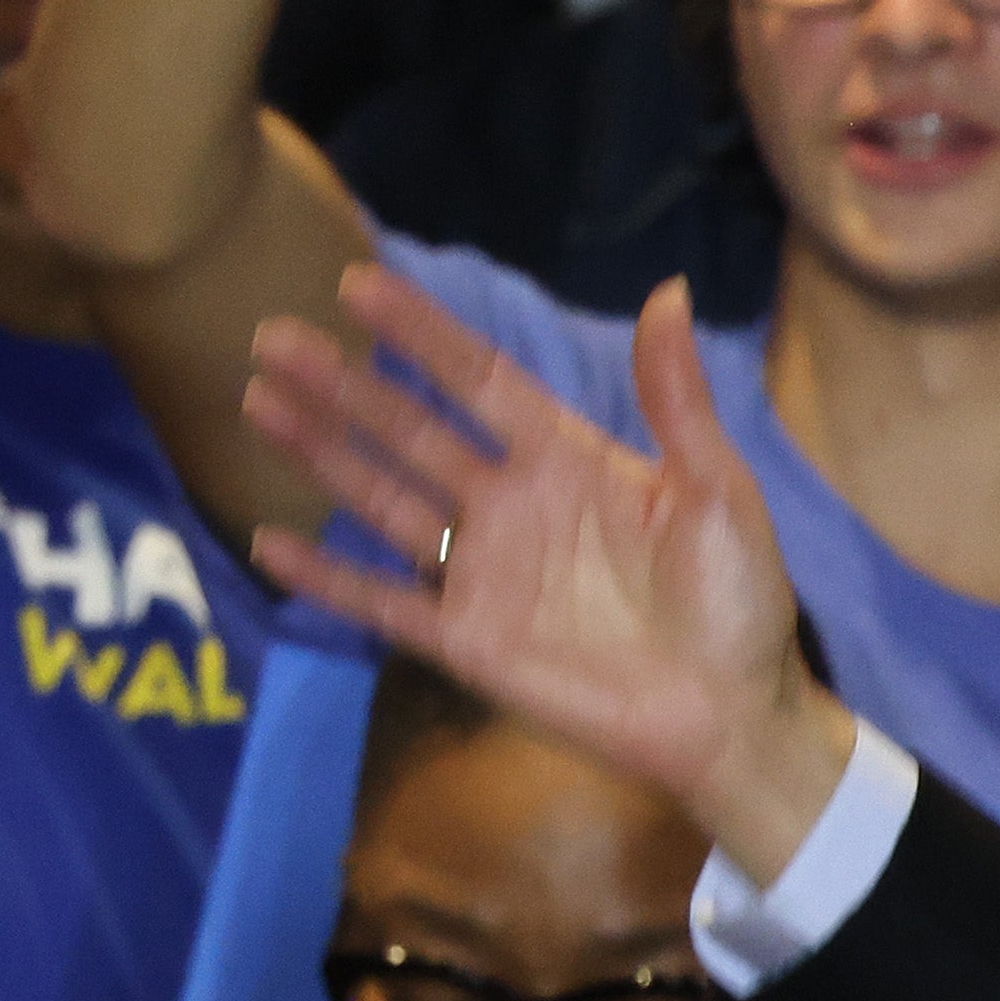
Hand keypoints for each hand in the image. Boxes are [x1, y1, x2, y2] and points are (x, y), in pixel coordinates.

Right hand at [245, 268, 857, 878]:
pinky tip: (267, 541)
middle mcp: (512, 506)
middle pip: (412, 430)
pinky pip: (382, 602)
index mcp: (570, 462)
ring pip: (383, 499)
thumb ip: (678, 402)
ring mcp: (483, 572)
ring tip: (260, 400)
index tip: (357, 285)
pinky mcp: (466, 640)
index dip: (423, 335)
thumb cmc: (739, 602)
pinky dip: (326, 576)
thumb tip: (668, 292)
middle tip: (272, 337)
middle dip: (344, 385)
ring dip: (322, 453)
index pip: (481, 381)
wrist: (732, 715)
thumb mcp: (719, 491)